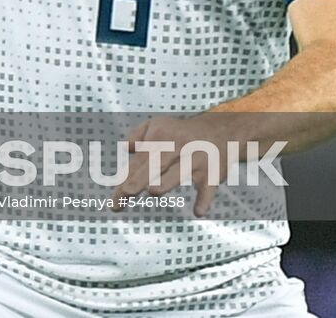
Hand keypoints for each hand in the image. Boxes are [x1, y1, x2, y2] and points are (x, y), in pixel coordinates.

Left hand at [109, 115, 234, 216]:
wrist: (222, 131)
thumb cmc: (181, 133)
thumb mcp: (157, 124)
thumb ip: (137, 134)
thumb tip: (125, 148)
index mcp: (160, 137)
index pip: (138, 162)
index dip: (125, 181)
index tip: (114, 202)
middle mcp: (178, 147)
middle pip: (154, 166)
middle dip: (138, 181)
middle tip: (125, 194)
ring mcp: (196, 160)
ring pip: (178, 173)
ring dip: (165, 183)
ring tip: (153, 191)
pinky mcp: (213, 173)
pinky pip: (209, 188)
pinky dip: (205, 199)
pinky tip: (198, 211)